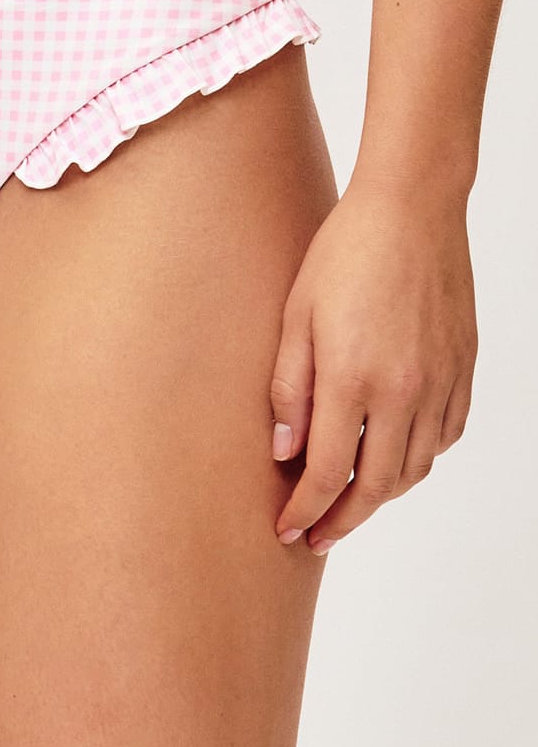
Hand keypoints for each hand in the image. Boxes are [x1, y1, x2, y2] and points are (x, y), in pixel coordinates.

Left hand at [269, 172, 477, 554]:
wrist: (412, 209)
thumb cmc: (344, 254)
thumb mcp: (295, 316)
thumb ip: (289, 389)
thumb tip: (283, 451)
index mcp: (353, 378)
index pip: (326, 472)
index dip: (304, 509)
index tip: (286, 530)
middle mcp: (404, 391)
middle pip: (375, 485)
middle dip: (342, 520)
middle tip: (317, 536)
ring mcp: (440, 383)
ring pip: (414, 467)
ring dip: (381, 494)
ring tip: (351, 501)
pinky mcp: (462, 370)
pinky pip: (444, 436)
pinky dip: (419, 458)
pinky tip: (395, 454)